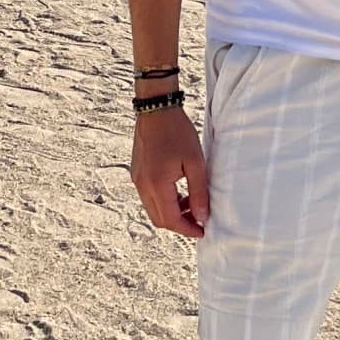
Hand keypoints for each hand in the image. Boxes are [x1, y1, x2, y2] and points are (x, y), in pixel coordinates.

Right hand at [131, 107, 210, 238]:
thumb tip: (201, 216)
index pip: (170, 220)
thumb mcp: (195, 162)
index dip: (187, 229)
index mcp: (156, 184)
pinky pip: (149, 196)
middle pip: (159, 219)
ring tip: (192, 203)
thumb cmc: (177, 132)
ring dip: (172, 212)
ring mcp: (137, 179)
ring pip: (153, 209)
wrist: (156, 109)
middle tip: (199, 219)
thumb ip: (198, 192)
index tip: (202, 230)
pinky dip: (164, 201)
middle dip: (179, 224)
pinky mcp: (137, 173)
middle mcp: (143, 185)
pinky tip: (179, 191)